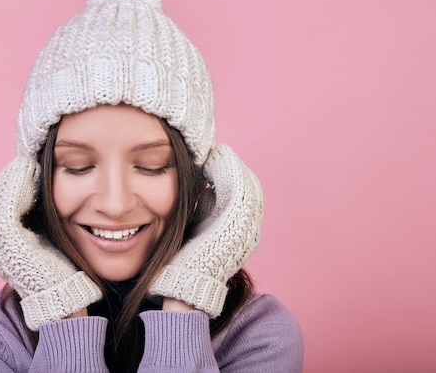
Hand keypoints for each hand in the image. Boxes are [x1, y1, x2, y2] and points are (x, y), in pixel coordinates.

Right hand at [0, 156, 101, 330]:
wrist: (67, 299)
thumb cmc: (66, 270)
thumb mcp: (51, 240)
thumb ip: (43, 220)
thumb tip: (49, 190)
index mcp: (5, 244)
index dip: (10, 183)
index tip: (28, 166)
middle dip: (9, 178)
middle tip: (26, 159)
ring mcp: (0, 247)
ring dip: (12, 178)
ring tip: (28, 162)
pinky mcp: (11, 247)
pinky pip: (6, 208)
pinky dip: (16, 187)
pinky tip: (30, 173)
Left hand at [149, 145, 263, 316]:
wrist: (184, 284)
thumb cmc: (184, 259)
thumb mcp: (199, 228)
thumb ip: (205, 208)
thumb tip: (203, 185)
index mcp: (243, 233)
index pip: (246, 196)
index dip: (234, 176)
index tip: (217, 161)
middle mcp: (250, 230)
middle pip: (251, 188)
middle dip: (235, 168)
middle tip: (220, 153)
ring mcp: (246, 227)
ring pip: (247, 185)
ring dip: (233, 166)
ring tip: (218, 152)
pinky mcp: (235, 223)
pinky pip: (238, 188)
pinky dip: (229, 170)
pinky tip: (217, 159)